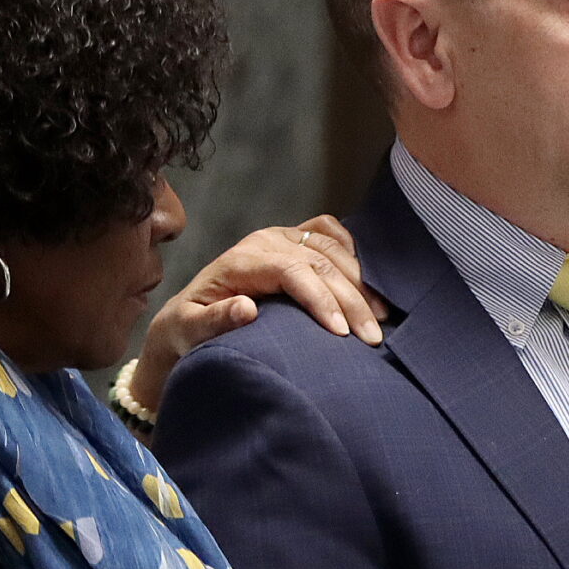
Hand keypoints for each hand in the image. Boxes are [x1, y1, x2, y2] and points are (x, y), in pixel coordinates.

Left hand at [129, 216, 381, 412]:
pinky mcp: (293, 239)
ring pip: (332, 249)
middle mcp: (264, 242)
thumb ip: (214, 321)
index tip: (342, 333)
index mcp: (240, 262)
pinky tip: (367, 278)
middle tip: (373, 337)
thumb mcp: (189, 332)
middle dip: (352, 300)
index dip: (321, 300)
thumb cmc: (188, 331)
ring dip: (361, 282)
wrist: (186, 317)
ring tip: (381, 316)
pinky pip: (329, 230)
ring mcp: (281, 237)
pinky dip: (351, 248)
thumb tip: (247, 309)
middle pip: (320, 263)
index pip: (293, 271)